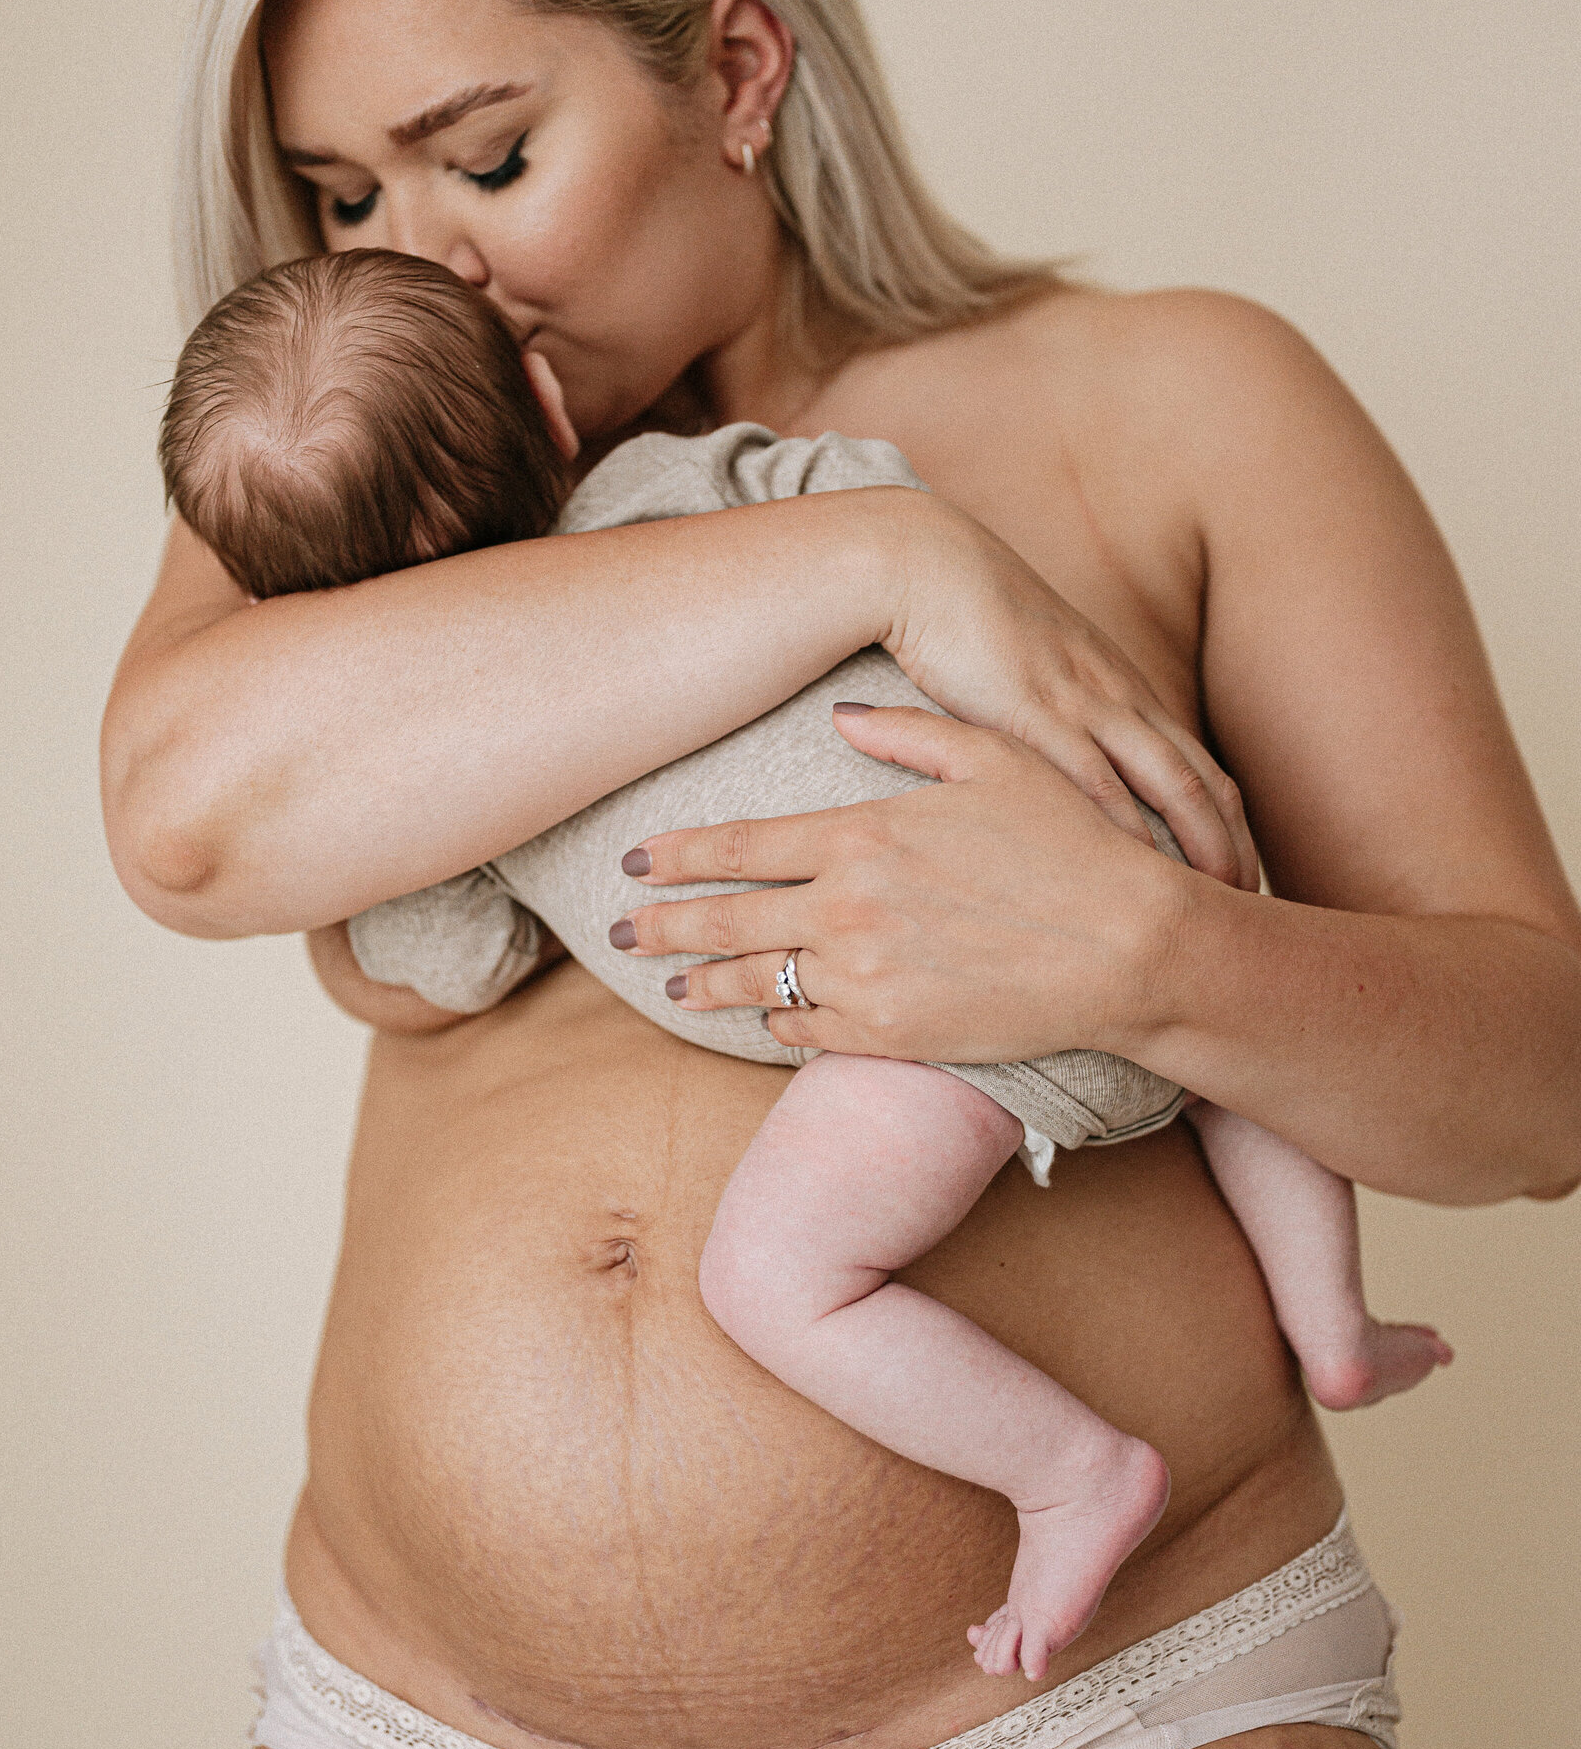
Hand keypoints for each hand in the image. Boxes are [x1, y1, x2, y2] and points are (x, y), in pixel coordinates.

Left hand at [613, 706, 1199, 1061]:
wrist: (1130, 947)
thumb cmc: (1071, 843)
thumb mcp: (994, 760)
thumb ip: (910, 733)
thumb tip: (845, 713)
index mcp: (862, 835)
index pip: (739, 847)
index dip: (677, 857)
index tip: (634, 862)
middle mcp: (848, 909)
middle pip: (725, 921)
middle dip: (662, 928)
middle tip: (618, 934)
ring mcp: (866, 979)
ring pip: (759, 985)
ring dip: (706, 987)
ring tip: (672, 989)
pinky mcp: (894, 1035)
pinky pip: (811, 1034)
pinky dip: (781, 1026)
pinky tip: (764, 1020)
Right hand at [878, 496, 1256, 888]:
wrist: (926, 565)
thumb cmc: (967, 618)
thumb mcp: (1033, 670)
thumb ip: (1059, 713)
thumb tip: (1062, 766)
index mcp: (1123, 688)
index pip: (1201, 767)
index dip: (1229, 827)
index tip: (1240, 878)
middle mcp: (1120, 696)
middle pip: (1202, 782)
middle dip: (1232, 848)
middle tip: (1249, 907)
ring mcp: (1085, 703)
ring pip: (1170, 784)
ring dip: (1200, 847)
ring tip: (1215, 902)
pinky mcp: (1037, 713)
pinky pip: (1097, 782)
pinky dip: (1127, 833)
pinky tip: (1137, 874)